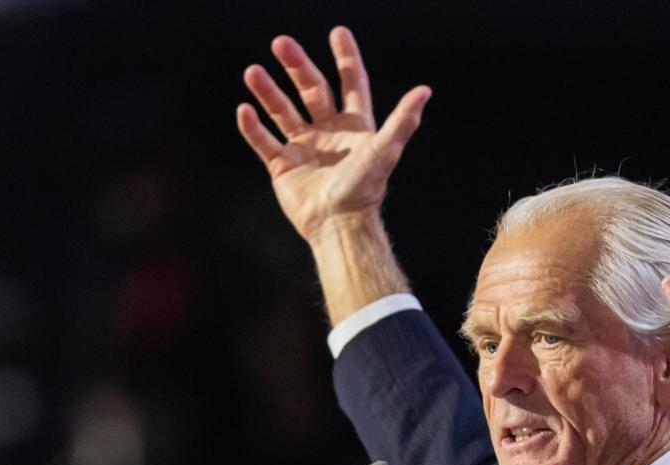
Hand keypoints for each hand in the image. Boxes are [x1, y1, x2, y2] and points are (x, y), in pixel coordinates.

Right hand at [236, 26, 430, 241]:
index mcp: (353, 125)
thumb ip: (402, 120)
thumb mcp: (384, 151)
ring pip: (282, 111)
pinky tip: (244, 110)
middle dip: (296, 66)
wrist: (338, 225)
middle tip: (280, 42)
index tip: (338, 32)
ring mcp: (303, 147)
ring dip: (268, 91)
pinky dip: (253, 127)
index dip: (345, 58)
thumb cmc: (363, 190)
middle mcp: (328, 132)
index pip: (350, 83)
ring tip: (253, 71)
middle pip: (311, 89)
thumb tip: (425, 91)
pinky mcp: (282, 166)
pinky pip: (263, 141)